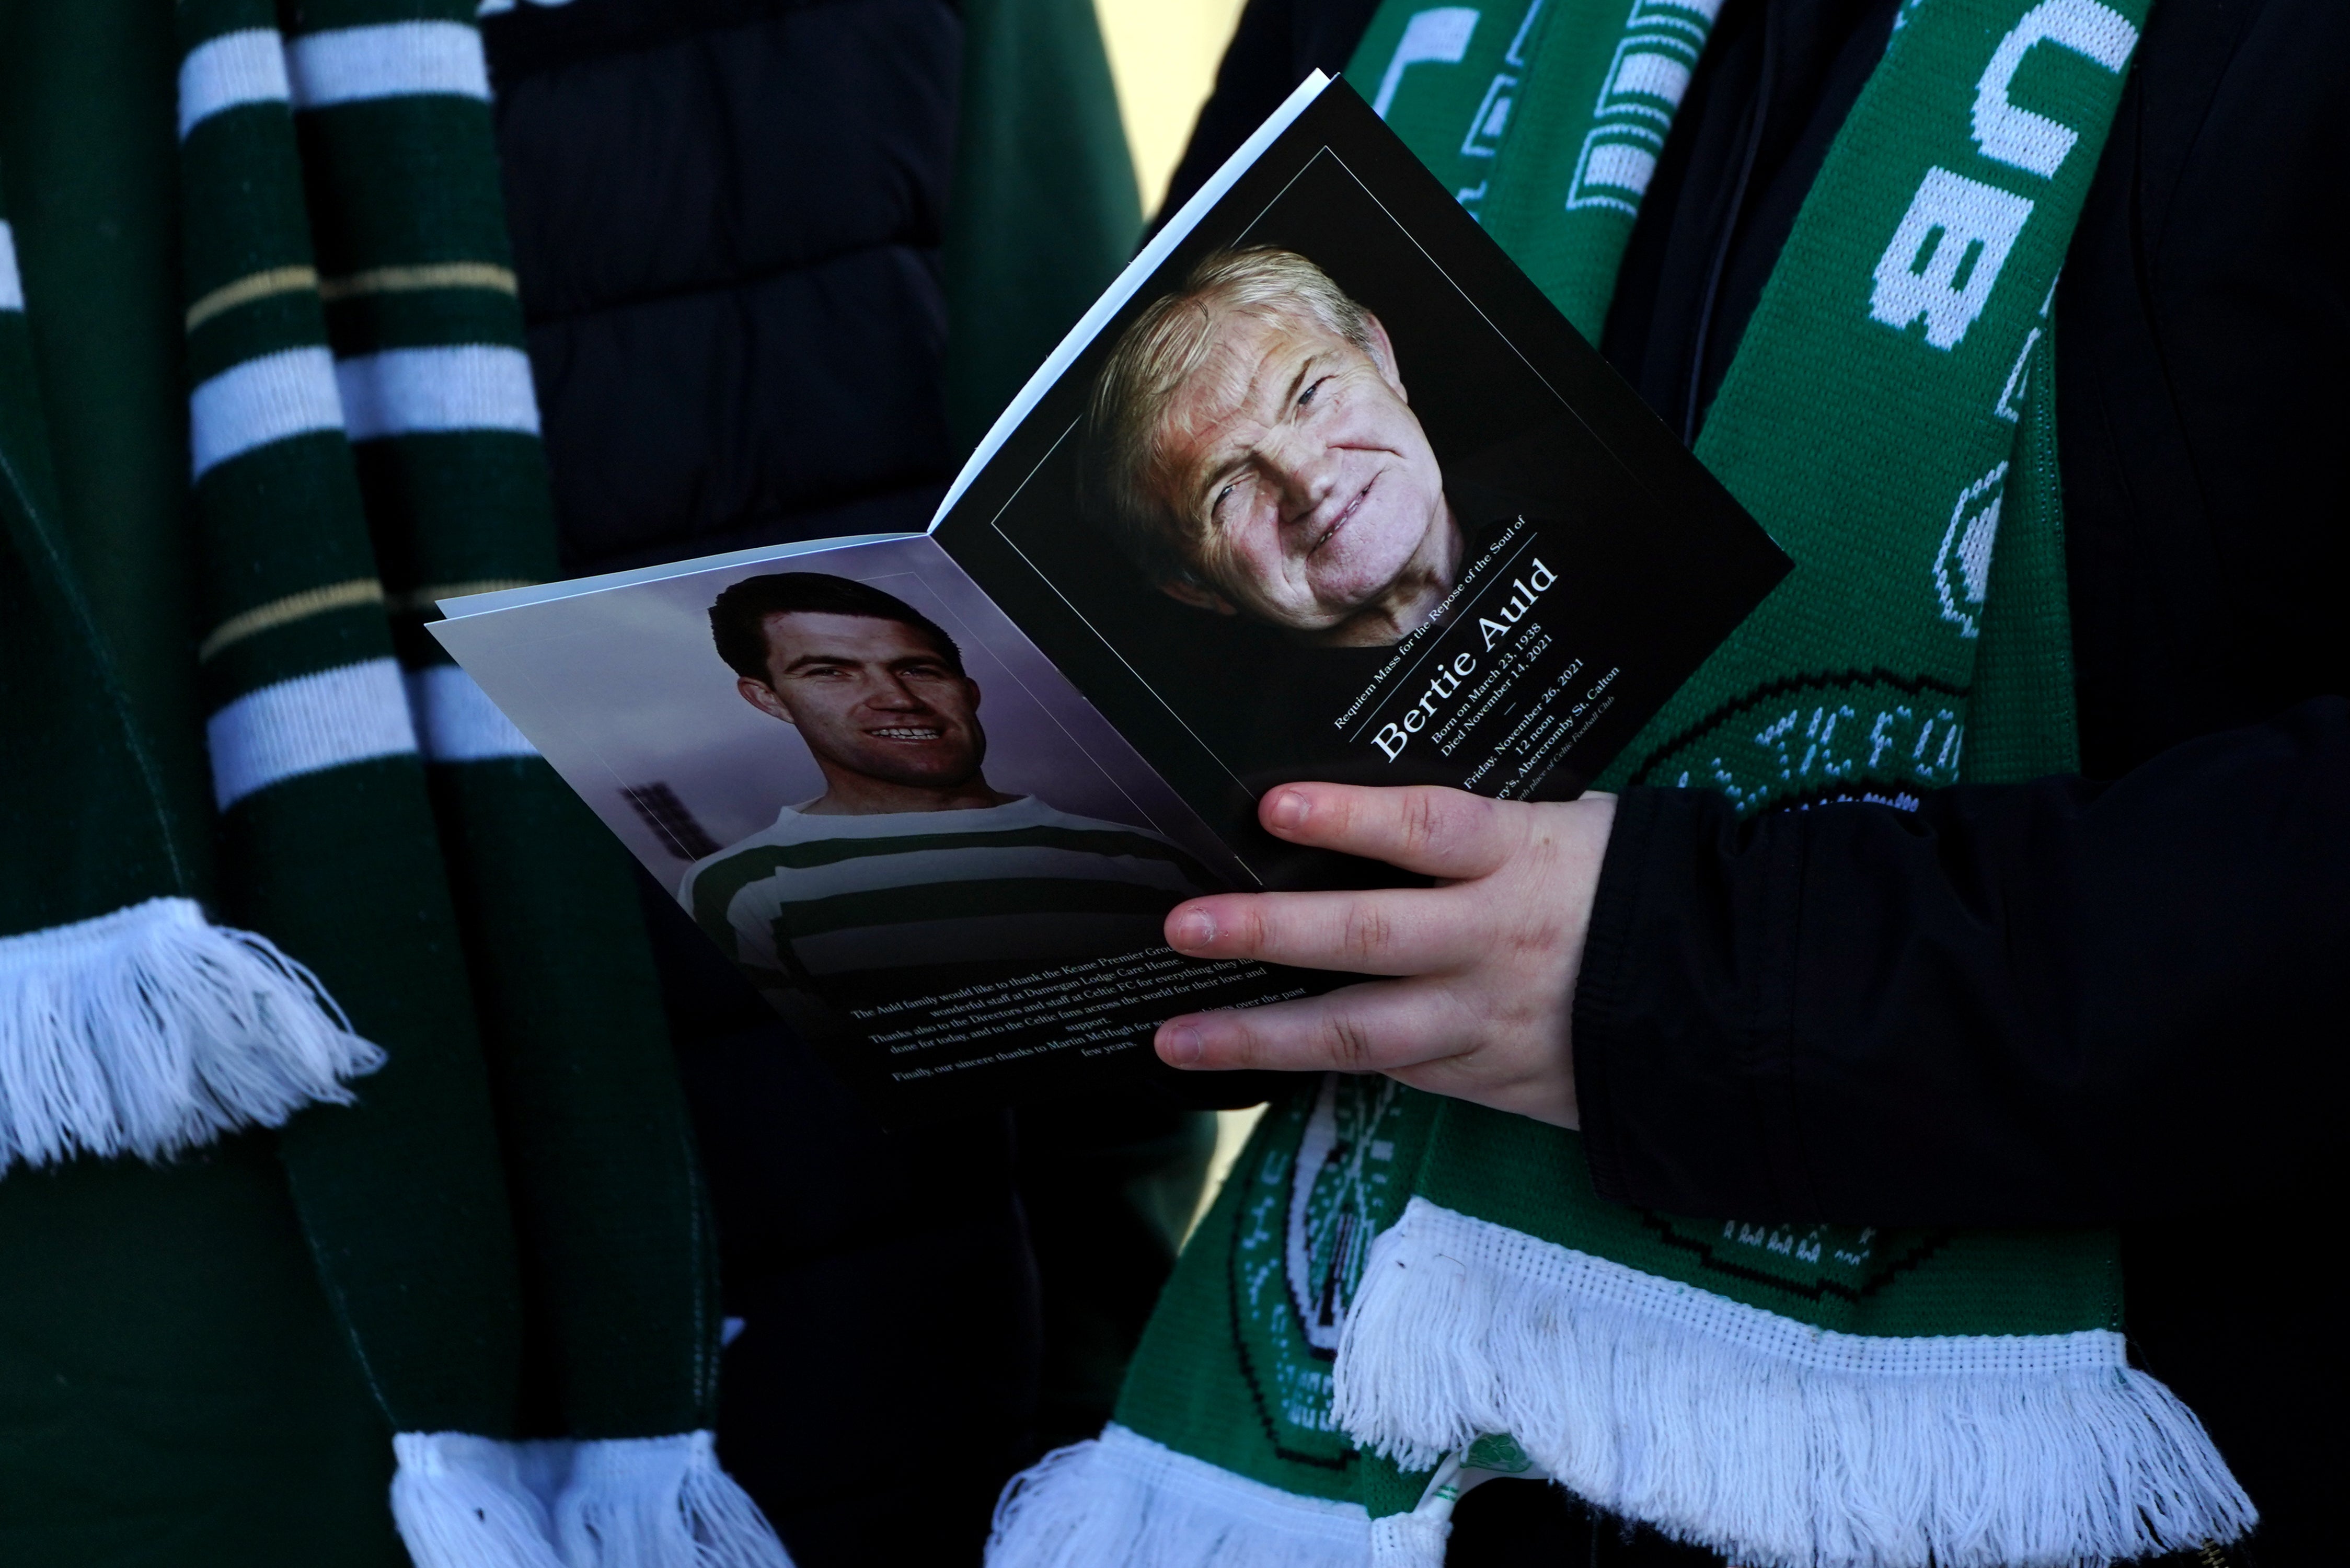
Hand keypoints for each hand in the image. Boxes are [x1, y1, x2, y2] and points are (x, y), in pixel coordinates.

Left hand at [1154, 784, 1615, 1127]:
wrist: (1735, 1007)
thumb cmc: (1644, 893)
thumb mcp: (1579, 829)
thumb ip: (1489, 827)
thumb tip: (1381, 813)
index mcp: (1524, 860)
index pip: (1426, 829)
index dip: (1348, 816)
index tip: (1273, 806)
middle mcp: (1497, 943)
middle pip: (1371, 937)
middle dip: (1269, 931)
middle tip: (1184, 926)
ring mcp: (1490, 1022)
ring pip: (1365, 1033)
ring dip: (1262, 1038)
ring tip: (1178, 1036)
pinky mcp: (1492, 1083)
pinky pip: (1401, 1074)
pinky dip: (1330, 1066)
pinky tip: (1264, 1061)